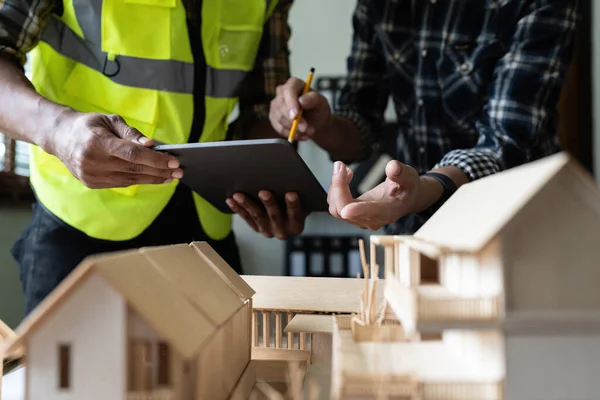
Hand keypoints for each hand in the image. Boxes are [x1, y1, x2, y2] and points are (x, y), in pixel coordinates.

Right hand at [48, 111, 182, 188]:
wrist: (59, 137)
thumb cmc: (89, 125)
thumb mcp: (110, 120)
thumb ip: (131, 133)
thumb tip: (151, 145)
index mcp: (97, 142)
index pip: (133, 154)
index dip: (155, 160)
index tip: (174, 161)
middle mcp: (93, 161)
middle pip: (134, 170)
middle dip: (160, 171)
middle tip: (179, 171)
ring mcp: (91, 175)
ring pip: (130, 180)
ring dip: (153, 178)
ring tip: (170, 176)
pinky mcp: (92, 183)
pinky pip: (121, 183)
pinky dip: (139, 181)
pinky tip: (153, 178)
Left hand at [226, 191, 305, 238]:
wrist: (289, 217)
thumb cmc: (294, 203)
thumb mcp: (301, 202)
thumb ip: (297, 195)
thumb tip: (289, 179)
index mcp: (296, 226)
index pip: (296, 215)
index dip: (293, 205)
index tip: (291, 193)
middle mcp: (282, 231)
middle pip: (275, 216)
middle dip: (269, 203)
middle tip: (263, 192)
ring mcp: (268, 231)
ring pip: (257, 216)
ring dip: (247, 204)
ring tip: (239, 195)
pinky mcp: (256, 228)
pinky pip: (246, 218)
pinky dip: (238, 208)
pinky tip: (231, 200)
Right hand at [269, 77, 331, 140]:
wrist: (316, 121)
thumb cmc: (318, 109)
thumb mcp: (322, 103)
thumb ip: (313, 99)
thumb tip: (301, 101)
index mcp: (294, 84)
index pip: (289, 91)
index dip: (291, 103)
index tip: (295, 116)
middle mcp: (282, 92)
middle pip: (281, 105)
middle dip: (293, 121)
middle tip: (305, 129)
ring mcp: (276, 104)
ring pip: (279, 118)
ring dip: (294, 129)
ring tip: (307, 132)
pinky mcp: (273, 117)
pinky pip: (278, 128)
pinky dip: (290, 134)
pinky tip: (300, 135)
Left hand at [327, 160, 424, 229]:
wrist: (406, 199)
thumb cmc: (408, 188)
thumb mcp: (410, 177)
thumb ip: (401, 173)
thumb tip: (392, 167)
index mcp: (388, 212)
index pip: (370, 213)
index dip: (358, 211)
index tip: (346, 210)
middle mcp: (372, 220)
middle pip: (344, 211)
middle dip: (338, 187)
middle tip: (340, 165)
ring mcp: (360, 219)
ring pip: (336, 209)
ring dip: (335, 187)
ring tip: (343, 168)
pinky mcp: (353, 215)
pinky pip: (336, 206)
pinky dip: (336, 189)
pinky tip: (346, 175)